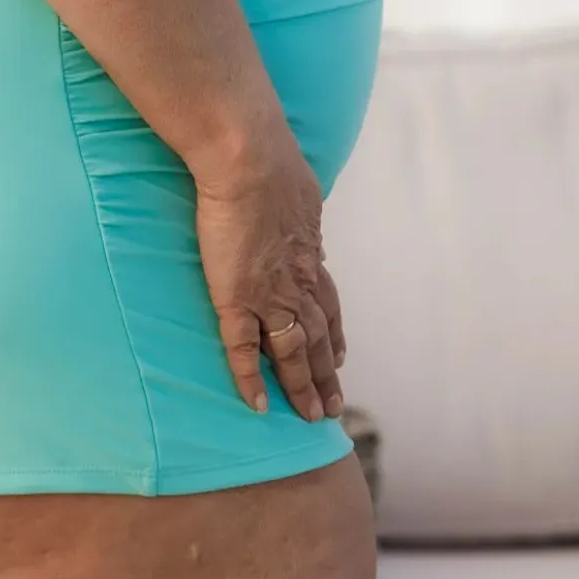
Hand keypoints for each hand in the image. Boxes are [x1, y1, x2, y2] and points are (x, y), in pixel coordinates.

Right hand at [193, 127, 347, 424]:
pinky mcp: (236, 298)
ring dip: (302, 387)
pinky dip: (252, 380)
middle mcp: (297, 282)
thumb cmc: (268, 161)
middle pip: (319, 338)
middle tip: (333, 409)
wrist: (249, 161)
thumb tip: (299, 202)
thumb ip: (297, 206)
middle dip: (327, 374)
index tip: (342, 358)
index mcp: (309, 255)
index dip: (335, 335)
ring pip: (292, 353)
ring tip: (308, 417)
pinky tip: (256, 405)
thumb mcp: (297, 188)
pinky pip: (244, 350)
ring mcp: (269, 294)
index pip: (328, 306)